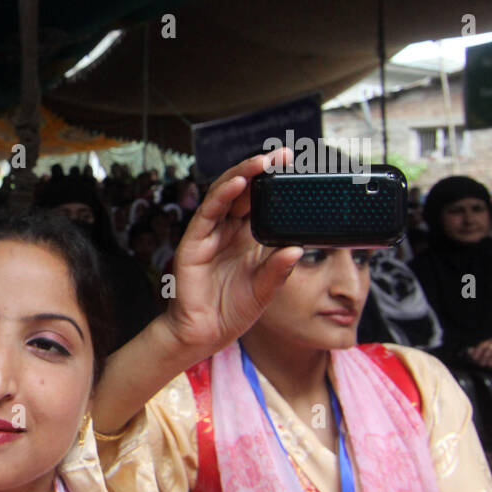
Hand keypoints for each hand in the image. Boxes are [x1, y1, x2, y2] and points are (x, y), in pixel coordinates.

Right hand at [160, 148, 302, 354]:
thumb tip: (298, 248)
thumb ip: (278, 269)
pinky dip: (223, 196)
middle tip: (284, 155)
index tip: (296, 168)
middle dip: (262, 171)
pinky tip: (239, 183)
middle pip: (243, 192)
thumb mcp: (265, 290)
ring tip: (264, 161)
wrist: (202, 335)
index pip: (261, 203)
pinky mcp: (193, 243)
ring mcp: (209, 235)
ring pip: (225, 195)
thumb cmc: (230, 311)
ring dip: (243, 175)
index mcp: (246, 239)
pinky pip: (208, 213)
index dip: (276, 184)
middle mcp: (227, 231)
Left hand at [468, 334, 491, 377]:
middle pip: (488, 351)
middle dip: (484, 358)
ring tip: (490, 365)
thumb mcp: (488, 345)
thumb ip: (478, 349)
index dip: (477, 352)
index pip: (481, 346)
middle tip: (481, 364)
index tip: (474, 359)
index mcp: (488, 341)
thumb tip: (468, 350)